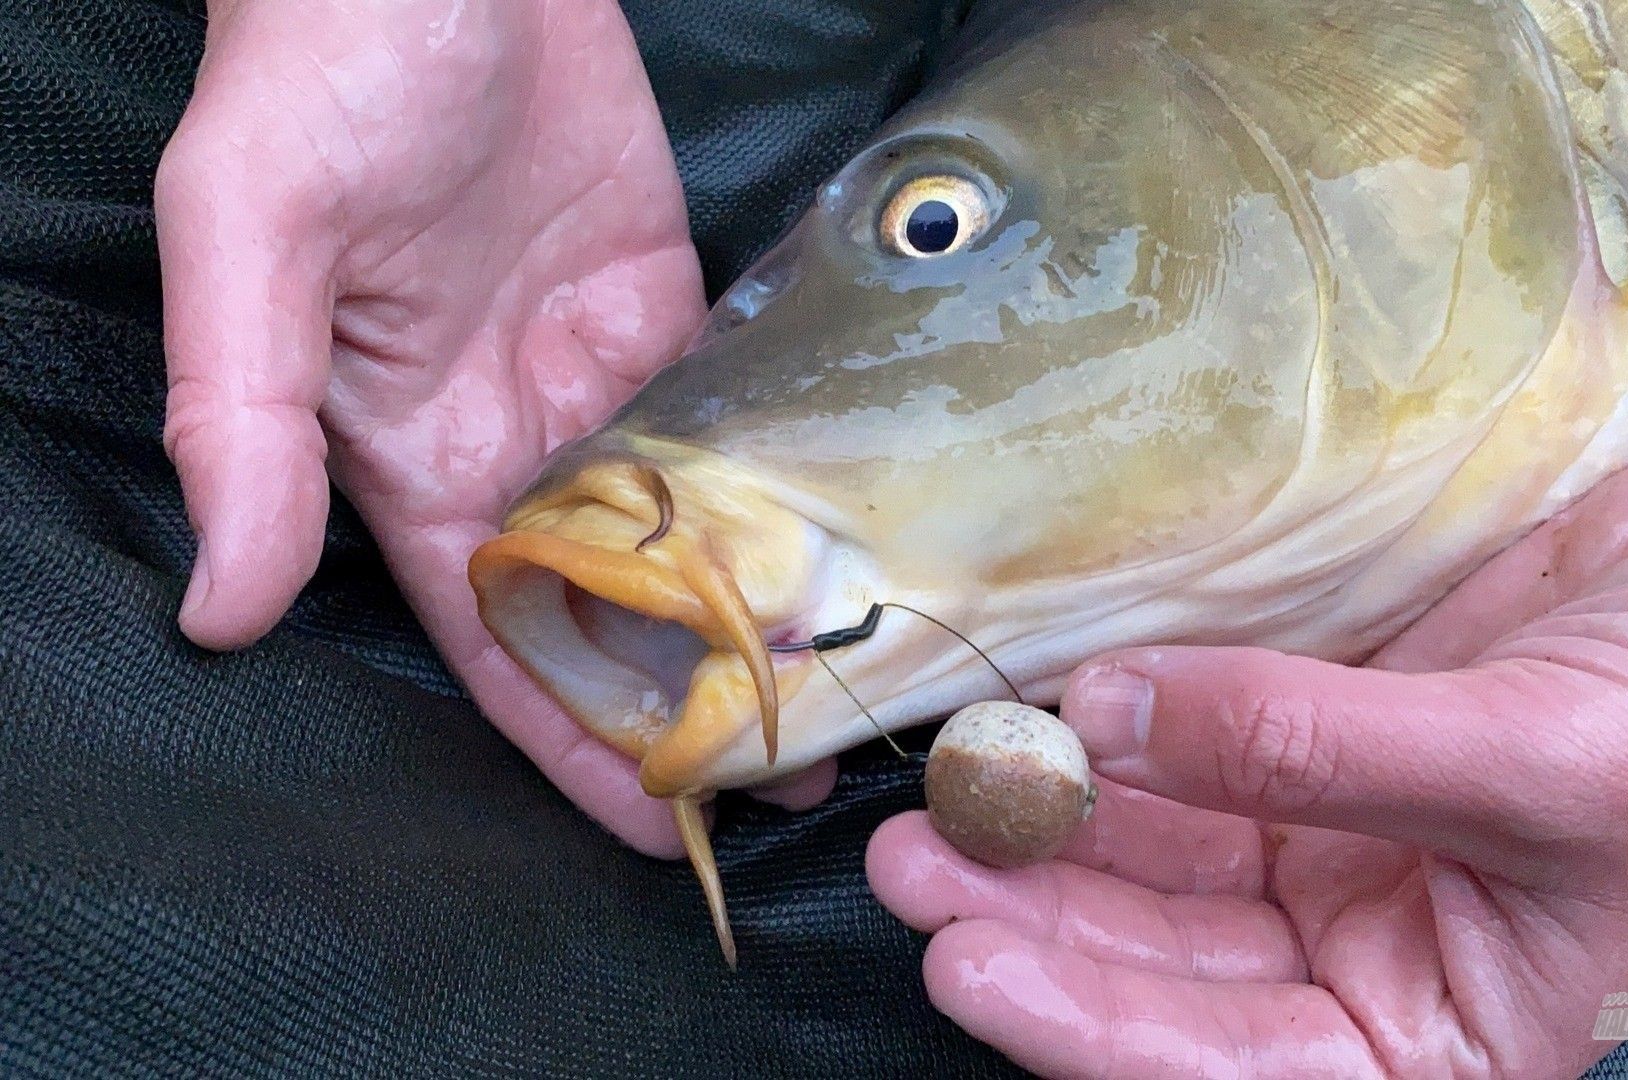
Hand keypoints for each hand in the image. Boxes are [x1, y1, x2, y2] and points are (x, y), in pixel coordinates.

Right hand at [156, 0, 832, 857]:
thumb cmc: (324, 65)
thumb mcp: (252, 234)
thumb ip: (234, 417)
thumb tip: (218, 606)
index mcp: (410, 452)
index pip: (496, 635)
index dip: (566, 736)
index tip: (651, 827)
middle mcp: (511, 432)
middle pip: (607, 606)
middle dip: (682, 698)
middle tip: (792, 785)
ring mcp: (596, 370)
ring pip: (681, 528)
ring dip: (751, 611)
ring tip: (844, 694)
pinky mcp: (665, 301)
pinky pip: (726, 420)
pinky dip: (779, 487)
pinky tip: (846, 546)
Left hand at [868, 81, 1627, 1077]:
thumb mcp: (1535, 765)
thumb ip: (1311, 750)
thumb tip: (1109, 724)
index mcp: (1451, 1038)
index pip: (1242, 1072)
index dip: (1095, 1029)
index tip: (976, 961)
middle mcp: (1376, 960)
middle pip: (1168, 971)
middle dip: (1040, 923)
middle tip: (924, 864)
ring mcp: (1336, 850)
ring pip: (1159, 870)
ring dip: (1054, 835)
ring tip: (948, 795)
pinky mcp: (1311, 752)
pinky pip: (1188, 764)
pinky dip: (1115, 750)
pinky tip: (1043, 728)